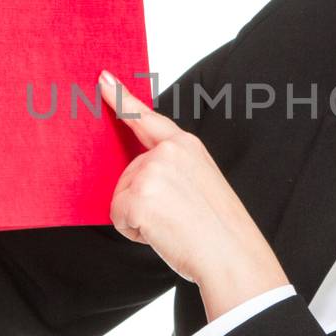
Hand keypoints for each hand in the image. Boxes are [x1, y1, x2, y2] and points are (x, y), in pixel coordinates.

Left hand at [97, 70, 288, 319]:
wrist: (232, 255)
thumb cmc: (219, 229)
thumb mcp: (202, 182)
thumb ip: (172, 168)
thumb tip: (139, 172)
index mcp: (186, 145)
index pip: (146, 118)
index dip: (121, 99)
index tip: (102, 79)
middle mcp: (167, 152)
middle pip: (129, 173)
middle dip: (142, 199)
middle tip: (177, 216)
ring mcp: (151, 173)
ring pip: (121, 195)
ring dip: (139, 217)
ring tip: (173, 225)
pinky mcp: (138, 198)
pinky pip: (118, 217)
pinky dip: (134, 232)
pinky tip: (162, 234)